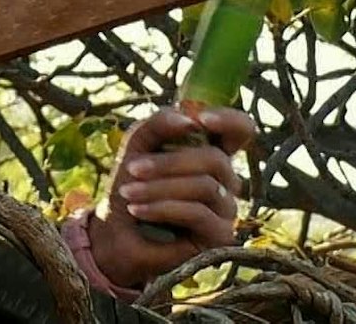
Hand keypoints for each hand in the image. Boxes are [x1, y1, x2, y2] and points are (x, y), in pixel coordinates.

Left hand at [88, 107, 253, 289]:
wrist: (115, 234)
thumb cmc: (131, 184)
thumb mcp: (138, 145)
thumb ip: (159, 124)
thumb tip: (190, 119)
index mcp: (212, 152)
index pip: (241, 129)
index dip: (229, 120)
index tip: (200, 119)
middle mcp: (226, 180)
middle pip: (215, 159)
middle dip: (169, 163)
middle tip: (132, 168)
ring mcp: (226, 208)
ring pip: (205, 186)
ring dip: (159, 187)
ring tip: (128, 193)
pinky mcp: (220, 236)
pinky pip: (198, 214)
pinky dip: (162, 208)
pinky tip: (137, 210)